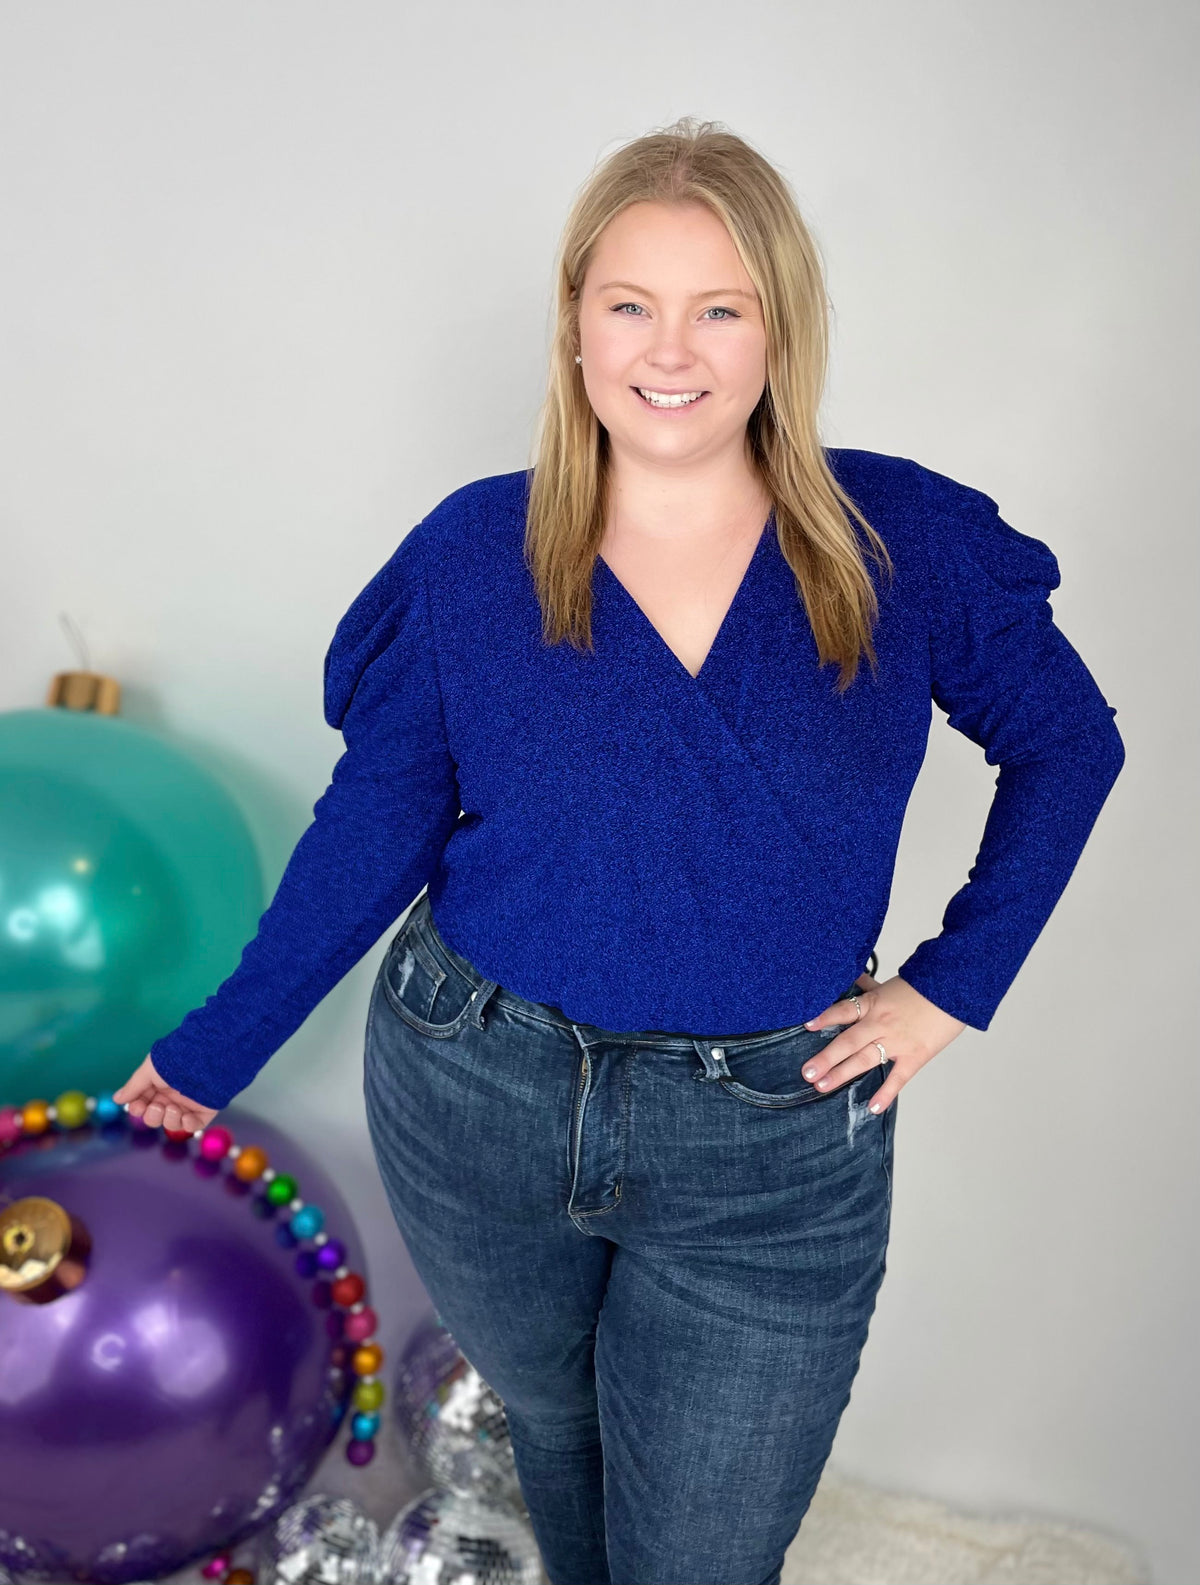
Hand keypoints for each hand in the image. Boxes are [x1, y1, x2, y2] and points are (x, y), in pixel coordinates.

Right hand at [112, 1055, 218, 1133]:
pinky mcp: (203, 1111)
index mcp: (158, 1087)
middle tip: (157, 1107)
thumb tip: (117, 1099)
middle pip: (155, 1118)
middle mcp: (172, 1097)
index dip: (138, 1109)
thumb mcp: (149, 1070)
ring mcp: (187, 1105)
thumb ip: (133, 1086)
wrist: (204, 1059)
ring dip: (169, 1120)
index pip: (143, 1105)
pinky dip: (187, 1125)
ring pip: (172, 1124)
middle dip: (152, 1116)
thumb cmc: (175, 1061)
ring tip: (173, 1108)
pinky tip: (186, 1116)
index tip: (138, 1106)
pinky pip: (193, 1126)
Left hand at [800, 972, 966, 1113]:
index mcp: (874, 1003)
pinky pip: (898, 1078)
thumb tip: (853, 976)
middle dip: (826, 1057)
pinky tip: (872, 1108)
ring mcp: (897, 1041)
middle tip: (807, 1073)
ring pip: (864, 1059)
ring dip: (842, 1073)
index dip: (825, 1017)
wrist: (955, 991)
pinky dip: (885, 1094)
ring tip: (822, 1086)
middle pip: (848, 1041)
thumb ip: (869, 985)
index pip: (844, 1010)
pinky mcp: (915, 1056)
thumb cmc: (923, 987)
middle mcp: (881, 1023)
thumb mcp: (890, 984)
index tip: (806, 1026)